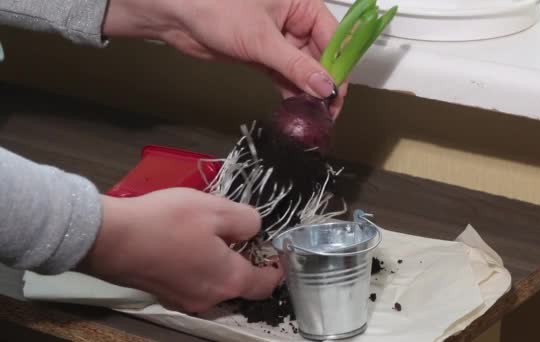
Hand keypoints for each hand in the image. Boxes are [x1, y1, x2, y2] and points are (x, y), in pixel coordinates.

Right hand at [77, 188, 282, 312]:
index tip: (277, 254)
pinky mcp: (163, 295)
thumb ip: (246, 221)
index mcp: (229, 280)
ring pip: (215, 284)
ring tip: (212, 238)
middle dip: (245, 264)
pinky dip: (199, 269)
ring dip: (220, 265)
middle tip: (241, 237)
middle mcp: (210, 298)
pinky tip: (187, 247)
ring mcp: (184, 300)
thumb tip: (254, 231)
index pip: (265, 284)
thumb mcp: (216, 209)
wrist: (111, 239)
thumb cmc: (169, 222)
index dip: (276, 269)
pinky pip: (193, 283)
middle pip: (239, 285)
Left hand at [102, 0, 347, 117]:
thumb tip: (323, 86)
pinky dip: (290, 91)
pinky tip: (295, 106)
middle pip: (321, 56)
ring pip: (303, 69)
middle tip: (326, 110)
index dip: (338, 67)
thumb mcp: (262, 40)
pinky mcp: (264, 55)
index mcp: (302, 5)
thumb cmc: (214, 7)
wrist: (178, 17)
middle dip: (323, 83)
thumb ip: (295, 66)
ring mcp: (279, 39)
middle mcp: (294, 21)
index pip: (333, 38)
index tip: (337, 93)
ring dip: (307, 91)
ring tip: (311, 113)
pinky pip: (285, 75)